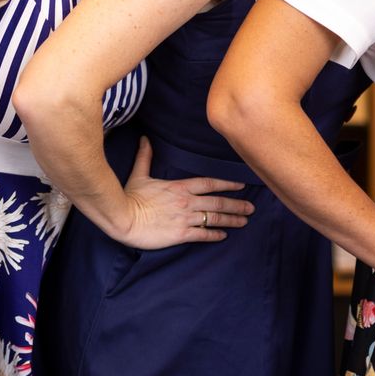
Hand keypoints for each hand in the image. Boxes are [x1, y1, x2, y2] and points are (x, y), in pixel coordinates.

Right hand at [111, 136, 255, 249]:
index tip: (241, 186)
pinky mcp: (180, 234)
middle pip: (217, 203)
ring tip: (244, 221)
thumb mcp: (139, 175)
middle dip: (236, 205)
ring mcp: (185, 218)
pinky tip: (224, 236)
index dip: (227, 184)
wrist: (123, 219)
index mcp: (180, 187)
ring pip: (214, 219)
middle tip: (251, 208)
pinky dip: (215, 235)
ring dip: (231, 220)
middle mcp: (187, 202)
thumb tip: (145, 139)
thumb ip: (145, 157)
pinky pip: (202, 234)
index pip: (209, 184)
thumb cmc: (130, 197)